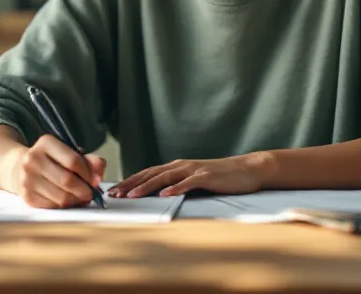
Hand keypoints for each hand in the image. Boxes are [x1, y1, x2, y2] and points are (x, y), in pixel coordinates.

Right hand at [9, 134, 106, 208]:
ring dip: (77, 200)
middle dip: (85, 190)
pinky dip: (65, 206)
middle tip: (91, 193)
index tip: (94, 180)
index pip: (74, 161)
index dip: (88, 173)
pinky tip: (67, 200)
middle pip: (68, 181)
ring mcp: (28, 179)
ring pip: (62, 197)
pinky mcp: (27, 197)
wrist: (18, 168)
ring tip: (80, 197)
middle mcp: (33, 160)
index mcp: (45, 143)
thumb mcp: (68, 152)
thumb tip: (99, 175)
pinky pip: (54, 207)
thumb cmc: (50, 160)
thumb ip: (89, 160)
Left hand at [110, 153, 273, 198]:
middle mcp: (182, 166)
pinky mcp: (206, 177)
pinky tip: (165, 195)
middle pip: (151, 174)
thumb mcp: (193, 180)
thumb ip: (176, 184)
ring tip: (132, 195)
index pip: (147, 173)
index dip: (129, 182)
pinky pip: (188, 183)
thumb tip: (156, 195)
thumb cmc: (219, 178)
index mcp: (176, 167)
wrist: (246, 170)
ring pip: (165, 177)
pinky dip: (175, 188)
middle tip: (114, 194)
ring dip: (147, 186)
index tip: (113, 192)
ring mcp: (194, 170)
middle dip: (131, 184)